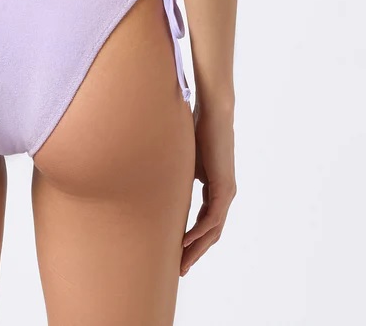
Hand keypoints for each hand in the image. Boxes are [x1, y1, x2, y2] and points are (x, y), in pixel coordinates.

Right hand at [181, 103, 235, 275]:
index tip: (177, 253)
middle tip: (179, 269)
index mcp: (215, 188)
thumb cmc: (197, 129)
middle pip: (211, 232)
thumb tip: (157, 181)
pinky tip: (184, 242)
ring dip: (196, 248)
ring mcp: (226, 192)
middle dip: (195, 252)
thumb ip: (178, 175)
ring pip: (213, 230)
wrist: (214, 113)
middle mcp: (224, 194)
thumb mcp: (184, 160)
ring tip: (181, 263)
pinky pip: (212, 218)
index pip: (205, 222)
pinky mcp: (224, 187)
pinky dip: (198, 232)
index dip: (192, 239)